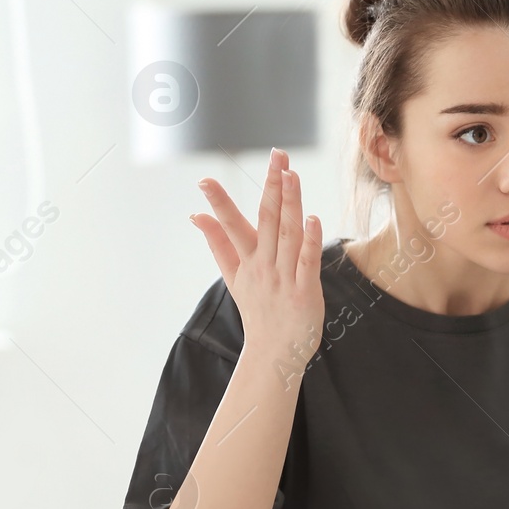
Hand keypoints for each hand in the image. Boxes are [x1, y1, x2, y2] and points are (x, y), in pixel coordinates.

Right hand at [190, 148, 324, 365]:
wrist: (274, 353)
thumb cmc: (258, 311)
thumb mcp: (234, 277)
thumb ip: (218, 244)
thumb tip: (197, 216)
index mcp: (247, 261)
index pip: (232, 225)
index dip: (220, 202)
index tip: (204, 179)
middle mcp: (263, 266)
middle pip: (266, 220)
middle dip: (271, 186)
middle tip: (276, 156)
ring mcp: (283, 278)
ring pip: (286, 234)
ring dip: (289, 203)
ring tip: (291, 174)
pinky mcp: (305, 291)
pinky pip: (306, 261)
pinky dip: (309, 240)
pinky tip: (311, 219)